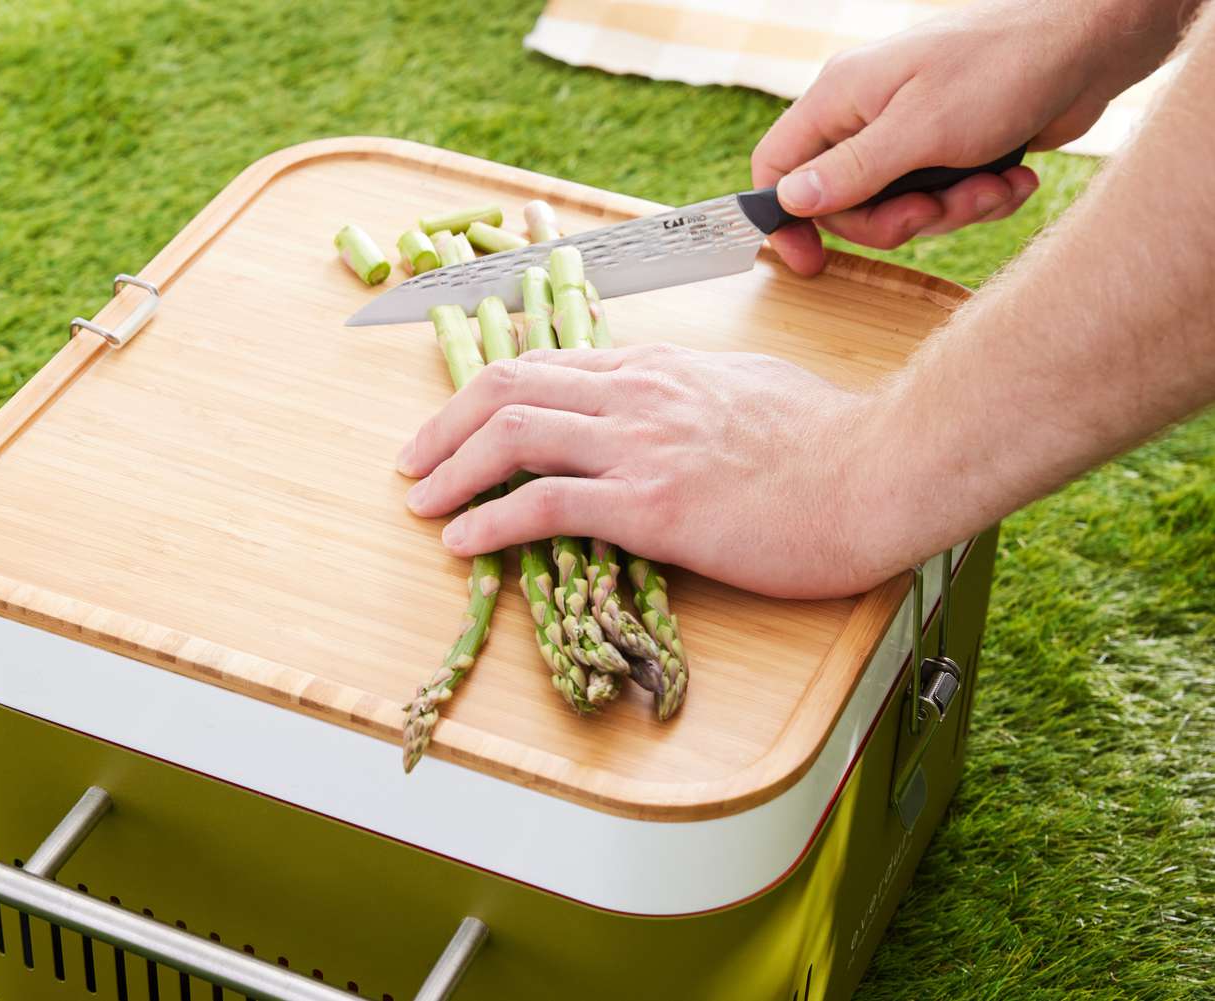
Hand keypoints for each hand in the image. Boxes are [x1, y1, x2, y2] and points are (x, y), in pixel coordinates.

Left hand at [395, 345, 895, 599]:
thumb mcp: (749, 387)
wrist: (880, 471)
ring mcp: (640, 445)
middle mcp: (637, 392)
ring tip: (421, 504)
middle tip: (415, 462)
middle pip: (509, 388)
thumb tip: (668, 404)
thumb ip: (693, 392)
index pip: (548, 363)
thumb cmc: (831, 439)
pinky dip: (489, 523)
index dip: (489, 394)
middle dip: (445, 426)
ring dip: (451, 470)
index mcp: (658, 366)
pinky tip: (462, 542)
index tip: (458, 423)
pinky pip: (544, 506)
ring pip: (512, 436)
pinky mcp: (650, 505)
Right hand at [753, 0, 1179, 274]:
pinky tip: (1013, 178)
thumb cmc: (1004, 69)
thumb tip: (790, 202)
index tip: (811, 262)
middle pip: (844, 203)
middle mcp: (865, 115)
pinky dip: (978, 200)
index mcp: (840, 98)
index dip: (786, 219)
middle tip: (932, 210)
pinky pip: (942, 200)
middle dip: (895, 220)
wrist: (1092, 44)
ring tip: (992, 186)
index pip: (778, 166)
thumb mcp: (921, 130)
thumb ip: (851, 171)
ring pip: (898, 208)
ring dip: (950, 212)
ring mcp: (908, 132)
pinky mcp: (949, 148)